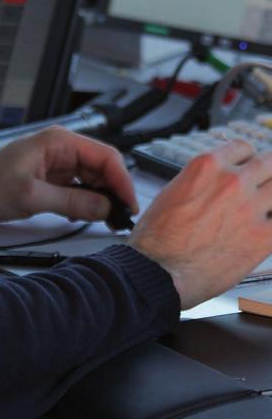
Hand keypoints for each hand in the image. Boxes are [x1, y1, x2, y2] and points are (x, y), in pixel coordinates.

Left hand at [0, 127, 136, 224]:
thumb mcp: (31, 197)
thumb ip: (71, 202)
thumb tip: (104, 208)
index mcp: (58, 142)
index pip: (105, 155)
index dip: (122, 180)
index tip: (128, 204)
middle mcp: (60, 148)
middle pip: (102, 166)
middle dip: (114, 191)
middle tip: (121, 217)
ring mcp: (55, 163)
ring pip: (92, 178)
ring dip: (101, 198)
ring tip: (107, 220)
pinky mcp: (50, 178)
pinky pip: (78, 187)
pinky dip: (86, 202)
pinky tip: (85, 216)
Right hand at [129, 140, 271, 309]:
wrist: (160, 270)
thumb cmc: (158, 238)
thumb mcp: (173, 191)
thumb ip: (202, 183)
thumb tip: (214, 186)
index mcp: (207, 166)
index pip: (243, 148)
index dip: (246, 159)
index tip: (248, 167)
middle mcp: (232, 181)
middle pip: (269, 163)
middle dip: (267, 173)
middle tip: (264, 183)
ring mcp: (251, 208)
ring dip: (271, 197)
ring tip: (265, 206)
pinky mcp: (263, 237)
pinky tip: (265, 228)